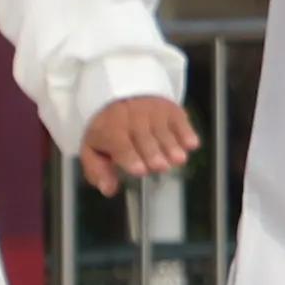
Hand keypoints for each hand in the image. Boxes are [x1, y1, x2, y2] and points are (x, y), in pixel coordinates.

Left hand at [78, 96, 197, 190]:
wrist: (123, 95)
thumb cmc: (109, 128)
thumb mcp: (93, 148)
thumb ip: (98, 171)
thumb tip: (109, 190)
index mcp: (109, 128)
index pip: (119, 142)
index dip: (129, 156)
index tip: (139, 170)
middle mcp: (132, 117)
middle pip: (143, 136)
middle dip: (153, 152)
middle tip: (161, 166)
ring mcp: (153, 111)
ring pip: (163, 129)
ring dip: (172, 145)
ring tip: (179, 160)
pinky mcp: (170, 109)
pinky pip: (180, 120)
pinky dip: (186, 132)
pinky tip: (191, 144)